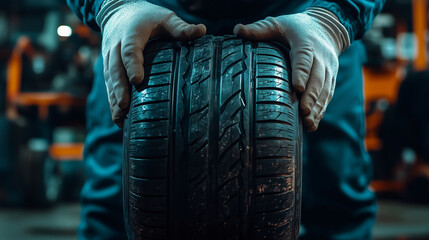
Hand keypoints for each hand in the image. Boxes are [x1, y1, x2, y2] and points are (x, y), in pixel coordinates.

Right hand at [97, 0, 205, 126]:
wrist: (119, 11)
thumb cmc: (147, 17)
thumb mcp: (165, 18)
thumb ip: (180, 28)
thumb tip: (202, 30)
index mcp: (131, 34)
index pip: (130, 50)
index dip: (133, 65)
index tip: (137, 80)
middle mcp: (116, 47)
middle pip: (115, 68)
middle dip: (120, 88)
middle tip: (125, 106)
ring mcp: (109, 58)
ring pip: (110, 80)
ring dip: (114, 99)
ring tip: (119, 118)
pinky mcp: (107, 67)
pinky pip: (108, 85)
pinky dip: (111, 102)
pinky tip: (118, 119)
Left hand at [233, 8, 348, 130]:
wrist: (325, 28)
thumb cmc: (295, 28)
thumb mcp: (277, 24)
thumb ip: (259, 29)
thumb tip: (237, 30)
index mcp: (306, 43)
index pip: (305, 58)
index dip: (302, 73)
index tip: (298, 89)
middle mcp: (321, 56)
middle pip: (318, 78)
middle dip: (312, 96)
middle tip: (303, 112)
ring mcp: (328, 69)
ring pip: (325, 89)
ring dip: (317, 107)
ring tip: (308, 123)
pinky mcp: (331, 79)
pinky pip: (327, 96)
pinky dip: (321, 110)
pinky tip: (312, 125)